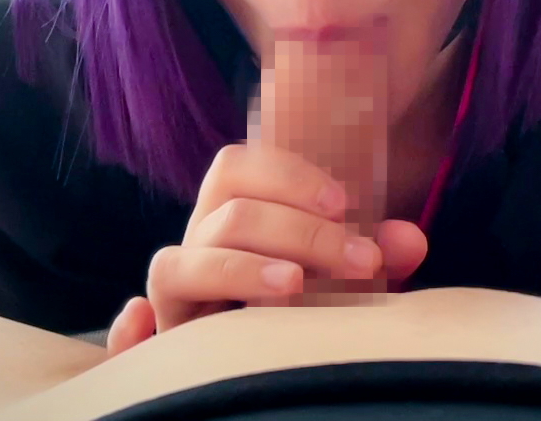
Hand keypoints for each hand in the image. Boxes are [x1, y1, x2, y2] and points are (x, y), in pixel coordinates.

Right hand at [104, 143, 429, 355]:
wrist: (279, 372)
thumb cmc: (313, 310)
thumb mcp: (348, 280)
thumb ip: (375, 254)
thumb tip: (411, 238)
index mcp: (233, 217)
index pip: (236, 167)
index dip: (287, 176)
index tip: (344, 203)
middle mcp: (199, 246)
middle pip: (225, 212)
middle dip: (297, 230)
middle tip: (360, 261)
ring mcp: (179, 293)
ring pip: (181, 261)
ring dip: (239, 270)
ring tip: (294, 287)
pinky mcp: (167, 339)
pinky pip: (133, 332)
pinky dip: (130, 330)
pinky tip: (148, 326)